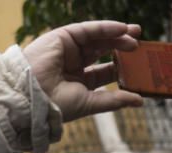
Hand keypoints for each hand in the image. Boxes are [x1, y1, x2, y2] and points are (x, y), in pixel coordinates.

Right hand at [22, 21, 143, 121]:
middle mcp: (73, 64)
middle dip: (122, 46)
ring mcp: (68, 50)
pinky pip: (88, 29)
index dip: (121, 67)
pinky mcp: (62, 37)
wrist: (31, 97)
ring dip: (117, 35)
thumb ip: (114, 100)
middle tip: (141, 45)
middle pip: (103, 51)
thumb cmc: (55, 105)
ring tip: (135, 36)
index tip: (140, 66)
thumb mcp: (90, 103)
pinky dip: (105, 27)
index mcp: (78, 82)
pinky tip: (122, 28)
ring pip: (97, 39)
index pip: (104, 71)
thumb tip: (140, 101)